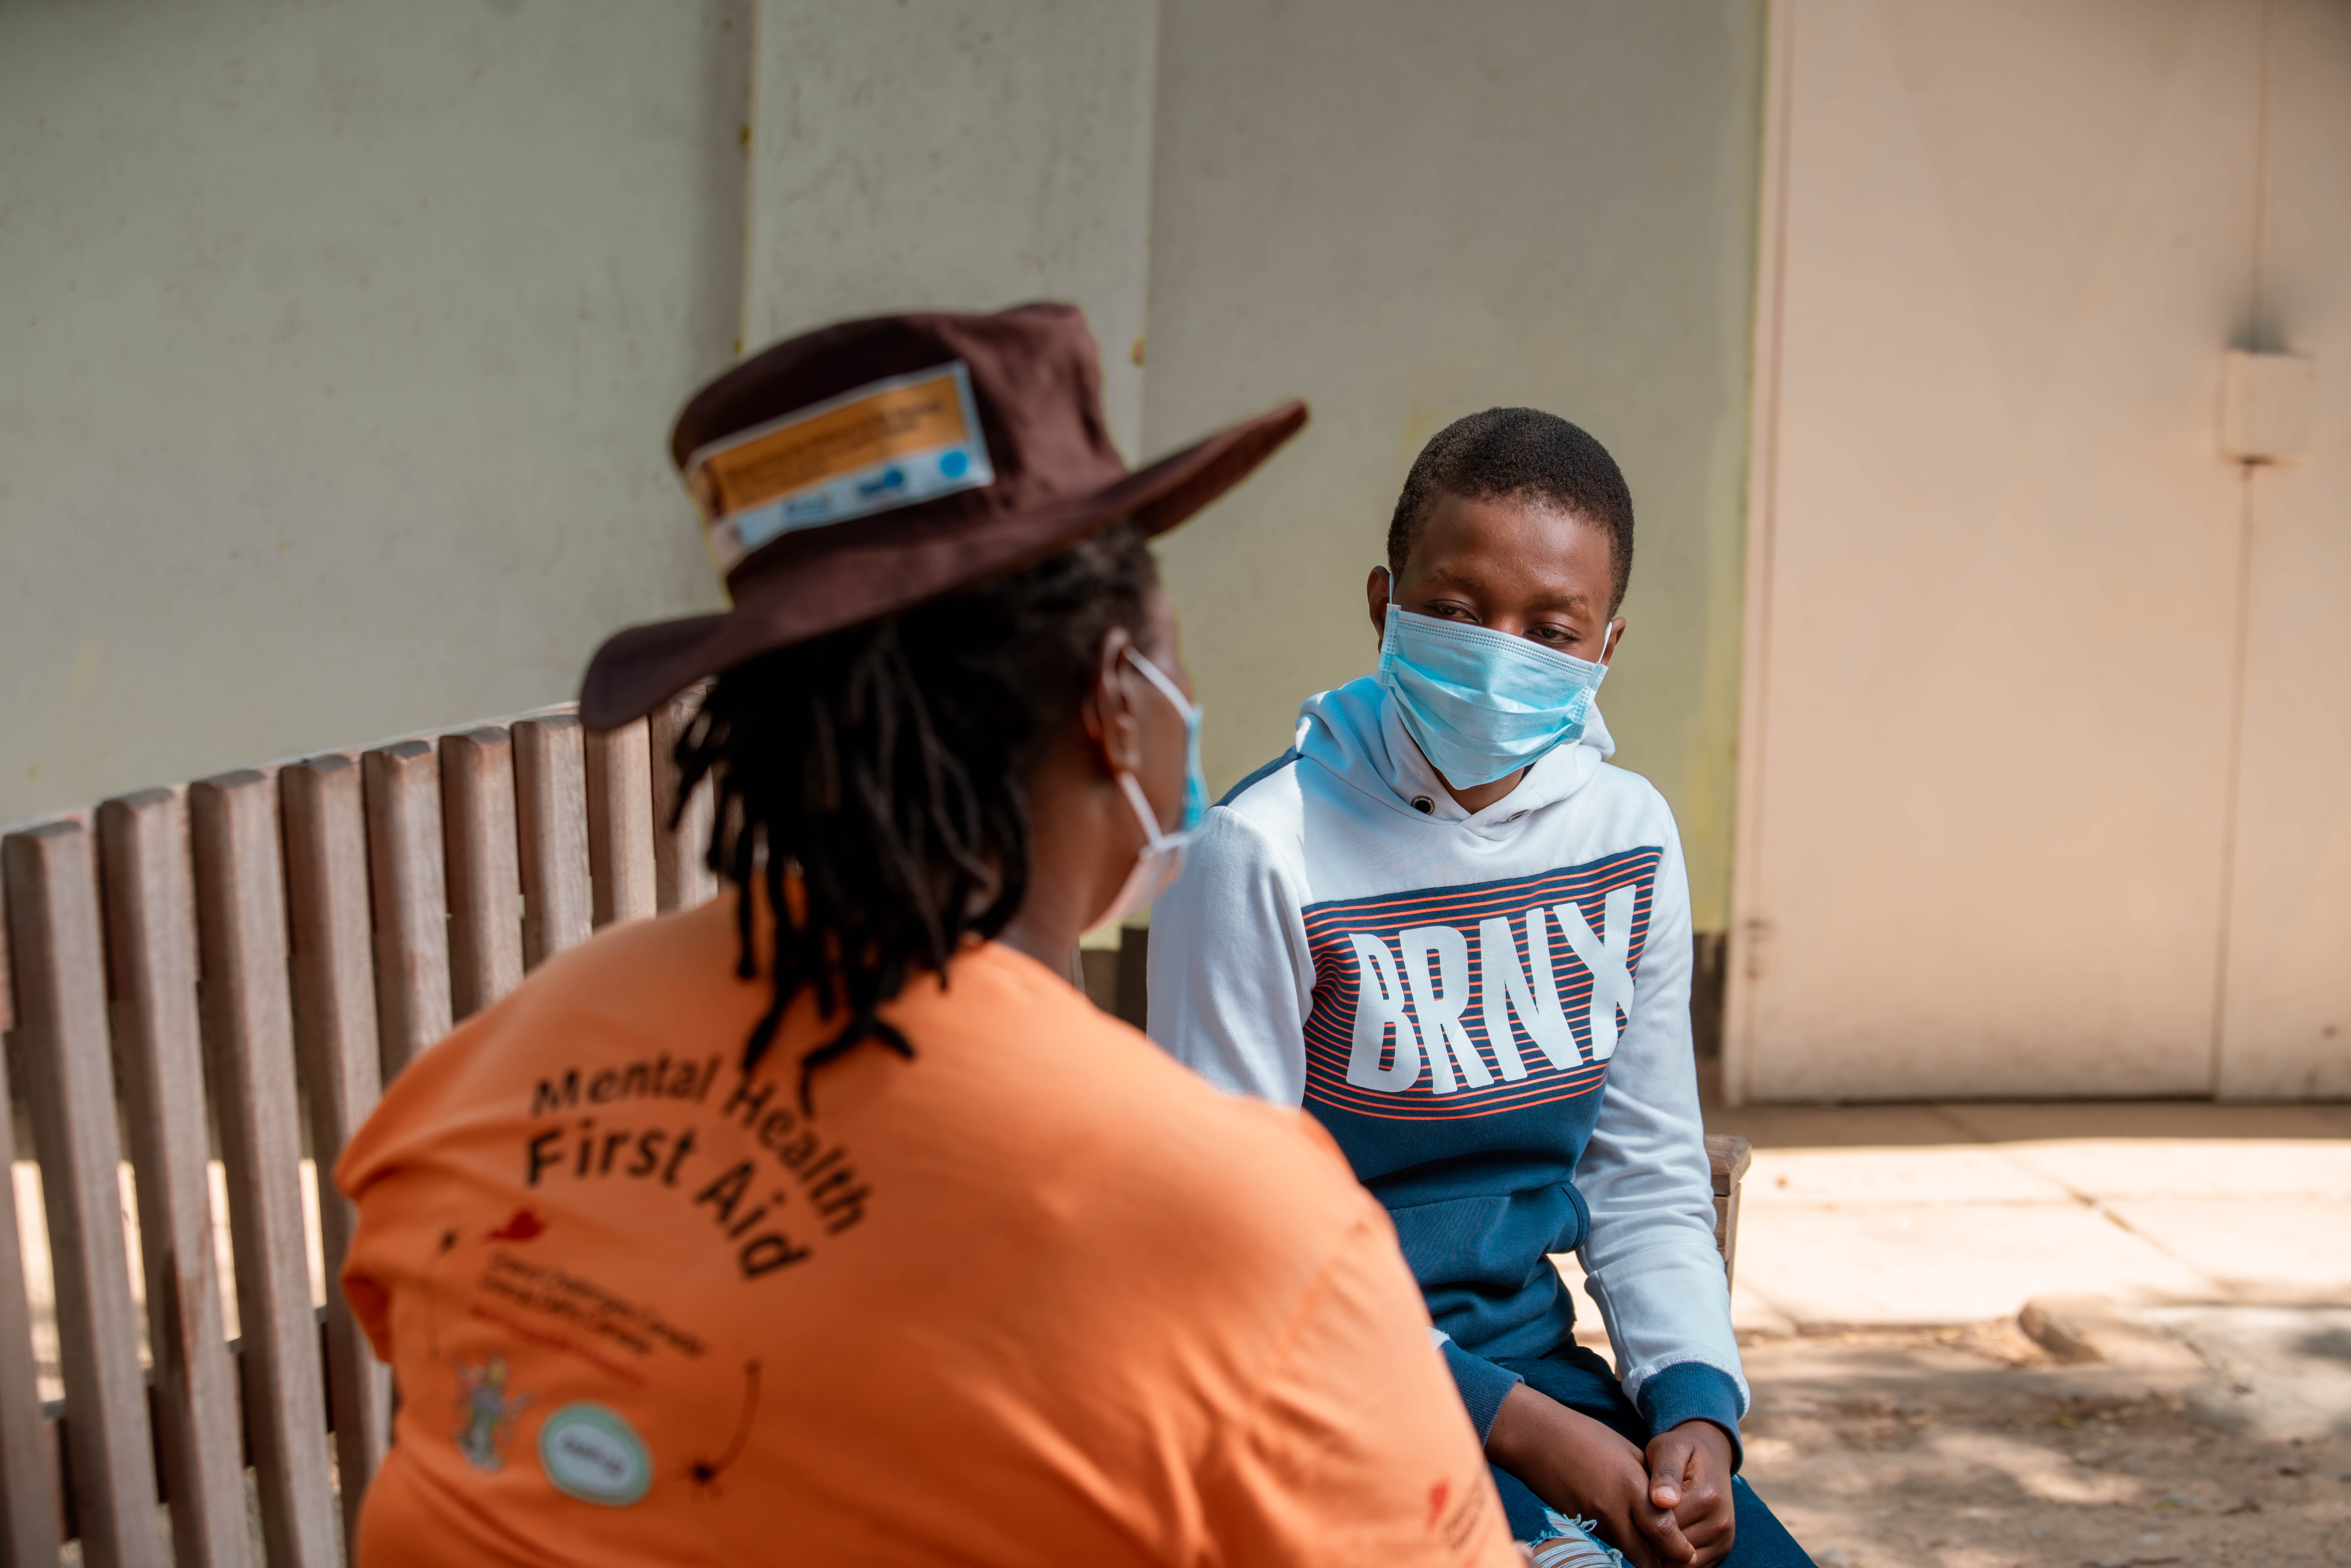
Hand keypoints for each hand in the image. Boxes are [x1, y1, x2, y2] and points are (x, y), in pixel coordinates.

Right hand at [1484, 1384, 1692, 1567]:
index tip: (1687, 1552)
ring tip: (1651, 1547)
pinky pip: (1607, 1543)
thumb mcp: (1629, 1452)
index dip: (1680, 1550)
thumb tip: (1670, 1505)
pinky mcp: (1579, 1524)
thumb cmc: (1586, 1437)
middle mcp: (1614, 1509)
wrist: (1537, 1438)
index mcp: (1633, 1487)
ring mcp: (1594, 1520)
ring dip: (1641, 1555)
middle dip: (1663, 1563)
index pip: (1666, 1533)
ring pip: (1627, 1554)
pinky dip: (1620, 1543)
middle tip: (1672, 1558)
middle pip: (1647, 1558)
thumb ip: (1651, 1481)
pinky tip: (1623, 1530)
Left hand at [1644, 1421, 1735, 1566]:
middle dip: (1652, 1540)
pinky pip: (1695, 1567)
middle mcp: (1720, 1522)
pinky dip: (1677, 1559)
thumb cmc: (1681, 1450)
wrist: (1710, 1454)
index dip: (1642, 1524)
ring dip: (1664, 1552)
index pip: (1664, 1527)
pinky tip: (1665, 1538)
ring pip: (1682, 1563)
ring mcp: (1724, 1538)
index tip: (1631, 1512)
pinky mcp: (1724, 1548)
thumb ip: (1664, 1472)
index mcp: (1706, 1497)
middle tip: (1638, 1521)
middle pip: (1673, 1548)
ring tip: (1651, 1528)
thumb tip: (1662, 1500)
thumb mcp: (1668, 1449)